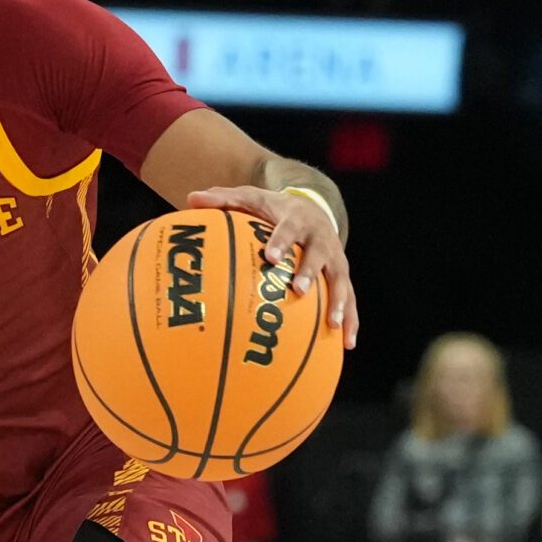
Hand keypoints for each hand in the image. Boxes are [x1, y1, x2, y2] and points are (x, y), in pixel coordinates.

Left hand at [184, 184, 357, 348]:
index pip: (289, 228)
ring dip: (338, 302)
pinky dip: (350, 319)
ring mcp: (335, 258)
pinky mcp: (341, 275)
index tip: (271, 257)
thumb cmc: (274, 208)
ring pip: (340, 280)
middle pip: (319, 254)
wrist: (314, 207)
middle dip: (310, 272)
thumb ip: (223, 200)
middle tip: (300, 291)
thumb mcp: (251, 197)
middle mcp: (320, 238)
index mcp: (297, 219)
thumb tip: (191, 198)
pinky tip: (347, 344)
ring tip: (332, 326)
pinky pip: (349, 298)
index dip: (282, 241)